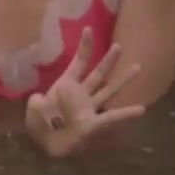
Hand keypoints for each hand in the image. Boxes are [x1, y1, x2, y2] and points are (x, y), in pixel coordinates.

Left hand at [25, 28, 144, 157]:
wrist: (44, 145)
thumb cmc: (39, 124)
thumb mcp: (33, 107)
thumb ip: (37, 99)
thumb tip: (39, 97)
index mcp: (66, 85)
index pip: (79, 62)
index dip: (84, 47)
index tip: (89, 29)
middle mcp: (82, 94)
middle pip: (98, 73)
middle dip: (108, 60)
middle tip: (119, 45)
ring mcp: (89, 108)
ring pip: (108, 90)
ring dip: (122, 80)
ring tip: (137, 67)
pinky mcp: (93, 123)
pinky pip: (111, 117)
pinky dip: (126, 113)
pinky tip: (141, 109)